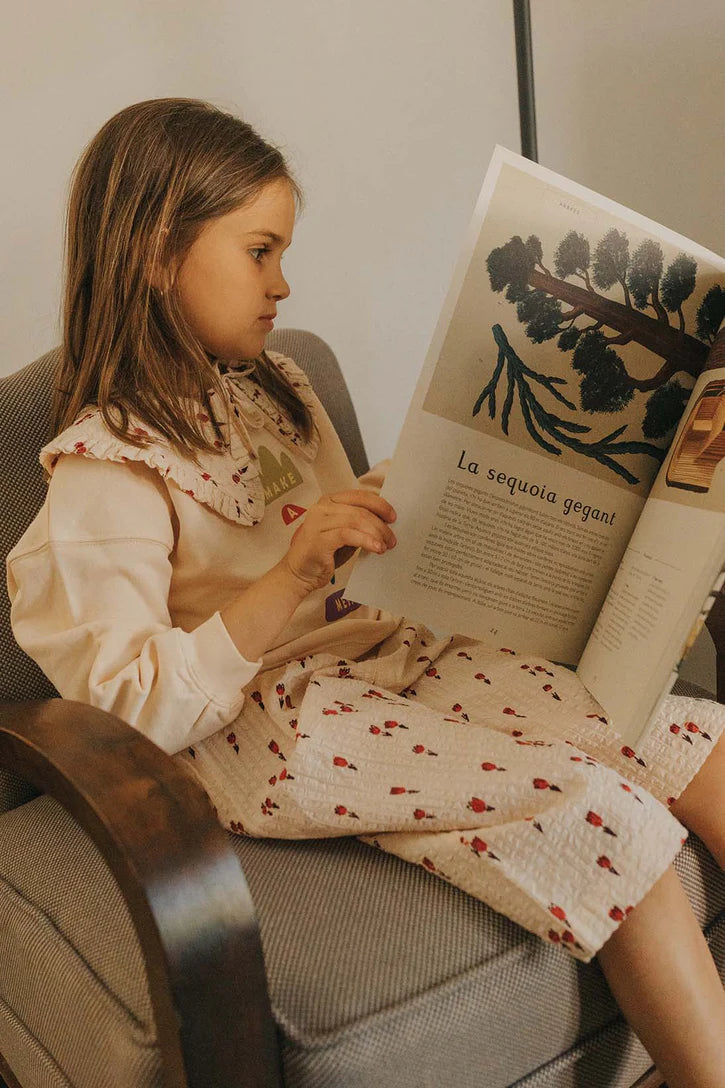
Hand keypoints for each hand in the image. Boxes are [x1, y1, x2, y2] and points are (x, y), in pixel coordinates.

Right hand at [281, 489, 396, 592]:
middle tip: (392, 539)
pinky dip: (366, 541)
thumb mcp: (343, 534)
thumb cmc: (323, 554)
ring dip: (376, 533)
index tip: (393, 517)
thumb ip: (358, 524)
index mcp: (328, 501)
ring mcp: (318, 522)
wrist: (298, 573)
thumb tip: (385, 522)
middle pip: (360, 510)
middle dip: (381, 525)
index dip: (379, 505)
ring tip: (385, 546)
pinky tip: (376, 548)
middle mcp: (321, 507)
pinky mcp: (318, 539)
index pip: (359, 496)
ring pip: (356, 520)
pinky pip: (348, 535)